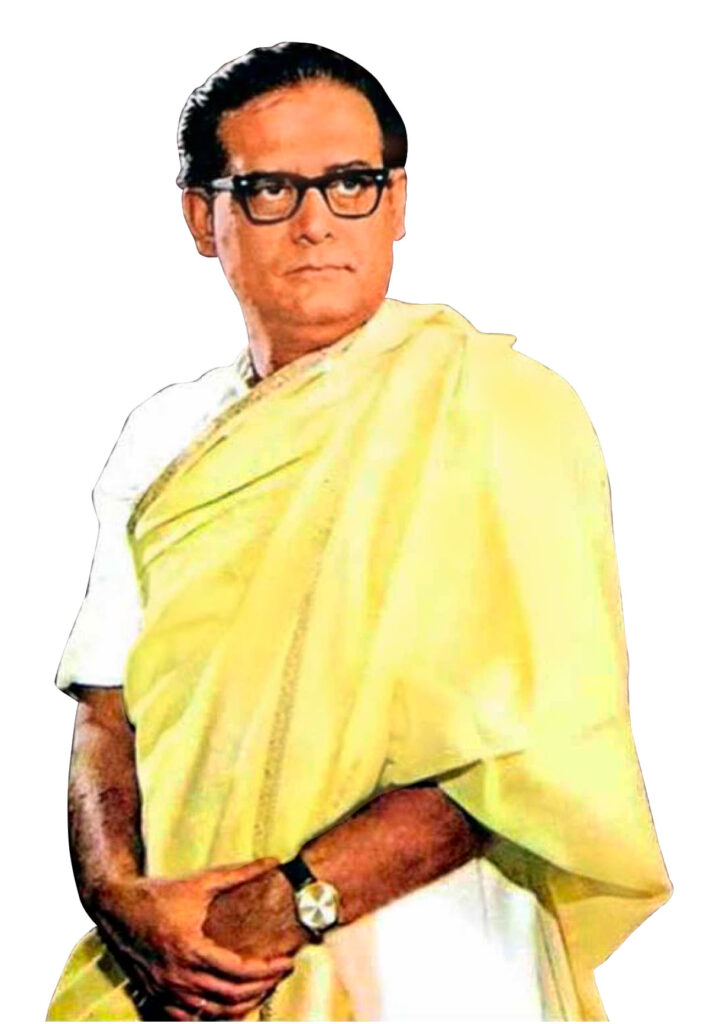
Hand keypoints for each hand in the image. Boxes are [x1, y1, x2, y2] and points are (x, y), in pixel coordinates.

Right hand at [94, 858, 293, 1020]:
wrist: (117, 907)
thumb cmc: (159, 894)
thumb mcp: (200, 882)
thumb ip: (238, 874)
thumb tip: (271, 861)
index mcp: (191, 949)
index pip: (239, 971)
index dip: (268, 970)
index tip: (287, 961)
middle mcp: (179, 976)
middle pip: (231, 996)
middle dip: (263, 987)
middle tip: (282, 973)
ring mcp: (166, 990)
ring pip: (213, 1013)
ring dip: (242, 1005)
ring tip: (263, 988)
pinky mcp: (157, 995)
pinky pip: (191, 1018)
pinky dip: (214, 1015)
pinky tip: (230, 1004)